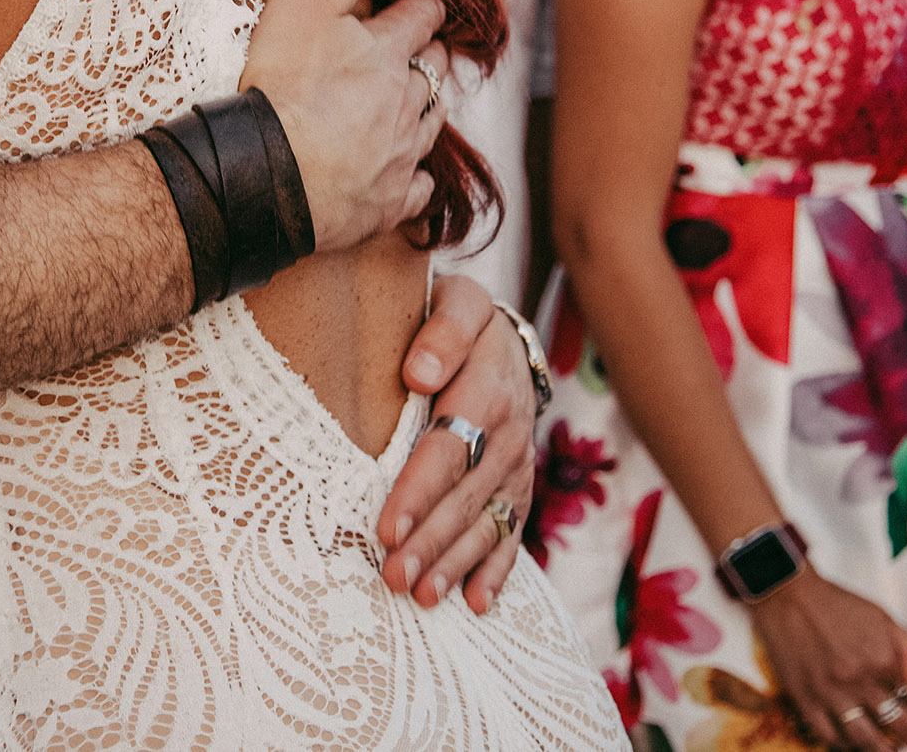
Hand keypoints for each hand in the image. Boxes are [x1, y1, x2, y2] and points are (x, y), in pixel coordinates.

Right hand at [242, 0, 449, 251]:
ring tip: (418, 103)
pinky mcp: (388, 200)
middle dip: (431, 55)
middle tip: (422, 50)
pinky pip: (416, 187)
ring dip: (429, 108)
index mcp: (390, 51)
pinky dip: (415, 177)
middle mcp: (407, 101)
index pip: (421, 18)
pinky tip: (407, 173)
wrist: (272, 172)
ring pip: (432, 124)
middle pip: (435, 70)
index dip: (422, 7)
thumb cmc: (282, 82)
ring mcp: (401, 154)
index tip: (423, 5)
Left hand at [376, 277, 535, 613]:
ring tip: (423, 597)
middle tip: (395, 578)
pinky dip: (496, 570)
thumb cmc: (460, 318)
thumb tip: (419, 371)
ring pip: (486, 522)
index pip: (448, 449)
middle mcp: (508, 435)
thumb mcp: (458, 302)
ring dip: (456, 564)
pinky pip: (511, 531)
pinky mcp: (518, 486)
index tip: (388, 528)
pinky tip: (478, 604)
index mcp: (486, 390)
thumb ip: (443, 331)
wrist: (507, 337)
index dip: (418, 492)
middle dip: (431, 542)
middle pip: (465, 497)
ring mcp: (516, 466)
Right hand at [749, 570, 906, 750]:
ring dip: (881, 750)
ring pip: (865, 739)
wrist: (786, 595)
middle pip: (896, 725)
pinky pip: (829, 735)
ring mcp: (831, 693)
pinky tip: (849, 744)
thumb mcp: (880, 617)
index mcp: (882, 659)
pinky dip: (842, 744)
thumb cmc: (833, 603)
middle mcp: (860, 681)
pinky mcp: (805, 699)